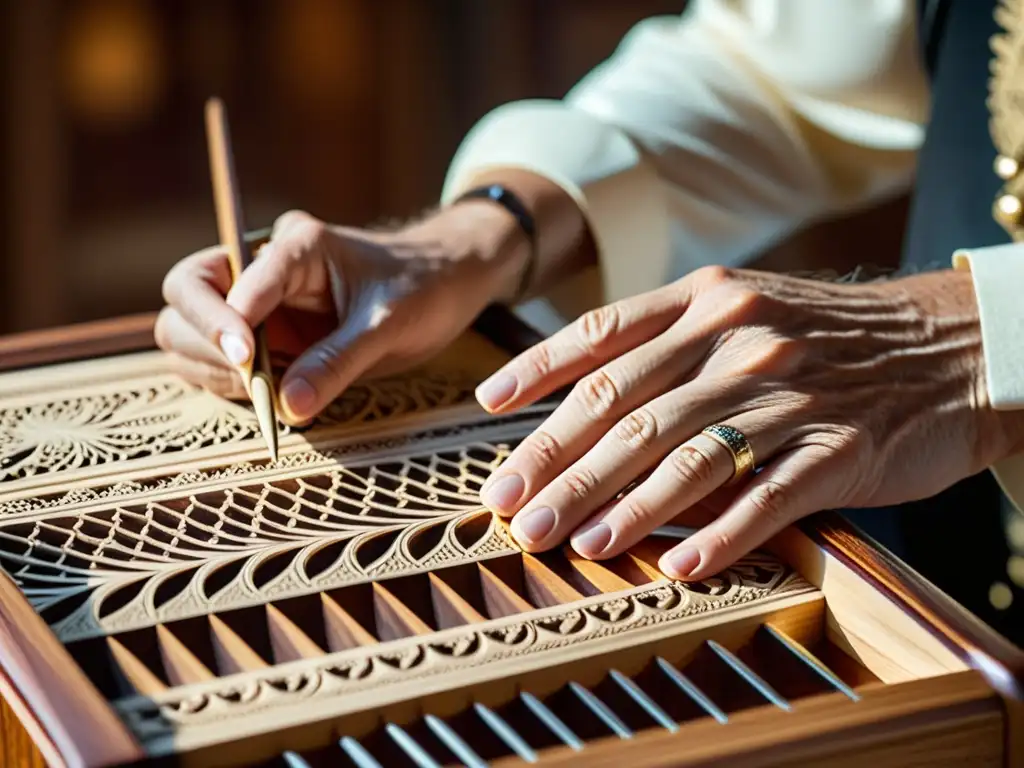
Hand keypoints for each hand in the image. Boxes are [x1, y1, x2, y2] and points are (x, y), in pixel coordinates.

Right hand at [157, 204, 526, 422]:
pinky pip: (212, 358)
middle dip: (205, 341)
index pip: (231, 276)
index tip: (245, 363)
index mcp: (296, 245)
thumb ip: (337, 363)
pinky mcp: (259, 332)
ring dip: (212, 367)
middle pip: (186, 292)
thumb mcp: (388, 326)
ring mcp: (255, 298)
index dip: (224, 320)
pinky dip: (225, 382)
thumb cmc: (423, 288)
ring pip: (187, 327)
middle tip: (250, 384)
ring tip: (265, 393)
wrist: (445, 282)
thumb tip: (288, 408)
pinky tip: (265, 395)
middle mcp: (263, 264)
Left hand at [475, 266, 1023, 580]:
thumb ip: (668, 338)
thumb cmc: (829, 335)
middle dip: (560, 463)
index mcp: (709, 300)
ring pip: (686, 454)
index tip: (490, 407)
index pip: (606, 335)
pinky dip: (718, 535)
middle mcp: (741, 338)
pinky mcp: (839, 447)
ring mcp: (790, 393)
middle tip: (512, 510)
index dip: (540, 371)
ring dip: (623, 507)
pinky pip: (766, 497)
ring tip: (574, 543)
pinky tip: (676, 566)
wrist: (952, 344)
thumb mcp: (748, 306)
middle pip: (629, 406)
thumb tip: (579, 388)